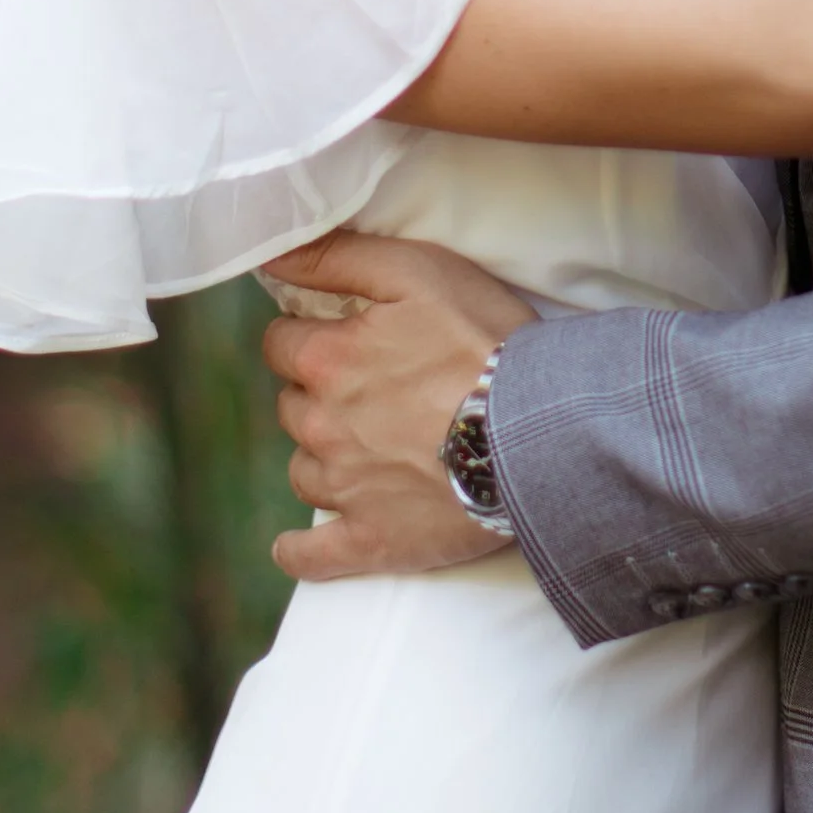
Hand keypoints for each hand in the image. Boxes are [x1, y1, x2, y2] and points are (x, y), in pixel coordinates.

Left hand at [259, 231, 537, 583]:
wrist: (539, 429)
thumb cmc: (485, 341)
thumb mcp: (416, 271)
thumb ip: (338, 257)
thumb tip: (272, 254)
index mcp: (328, 361)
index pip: (281, 344)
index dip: (308, 337)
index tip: (338, 339)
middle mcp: (323, 426)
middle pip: (291, 407)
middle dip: (318, 395)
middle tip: (369, 390)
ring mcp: (345, 490)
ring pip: (304, 471)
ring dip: (322, 457)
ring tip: (367, 450)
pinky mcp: (373, 541)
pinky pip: (314, 557)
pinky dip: (301, 552)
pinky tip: (295, 548)